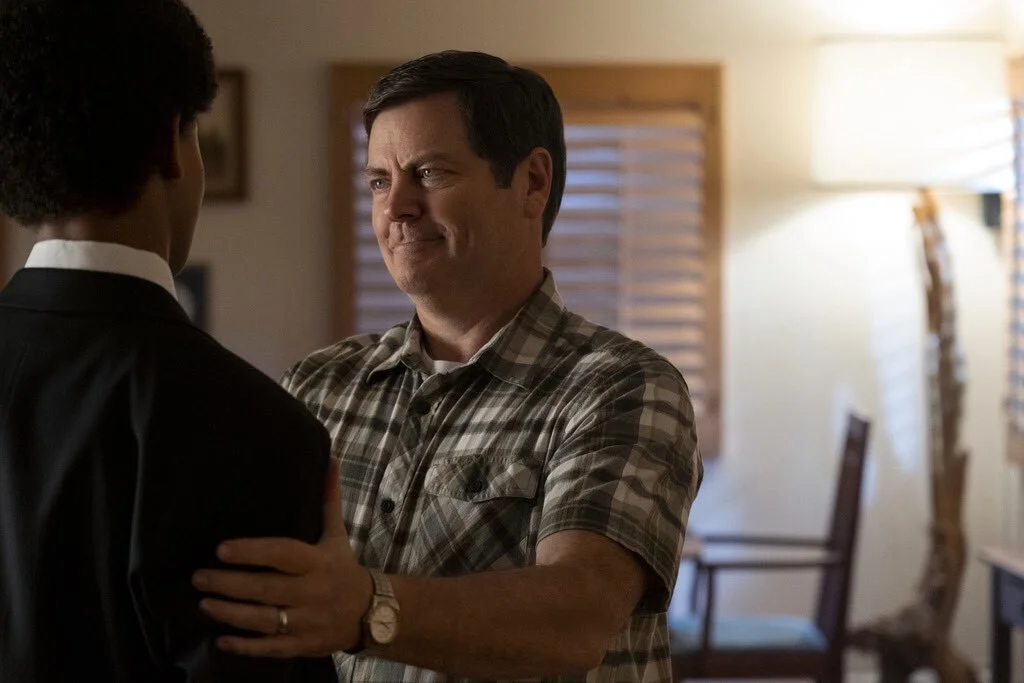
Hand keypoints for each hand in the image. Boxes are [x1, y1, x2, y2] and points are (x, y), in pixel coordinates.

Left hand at [191, 459, 371, 656]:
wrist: (372, 612)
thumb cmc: (344, 568)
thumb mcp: (337, 535)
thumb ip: (328, 500)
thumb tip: (329, 460)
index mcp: (318, 562)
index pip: (282, 555)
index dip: (252, 552)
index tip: (221, 549)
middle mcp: (312, 592)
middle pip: (265, 588)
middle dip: (229, 584)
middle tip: (197, 577)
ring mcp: (307, 621)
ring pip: (264, 620)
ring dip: (231, 613)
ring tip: (203, 604)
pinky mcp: (303, 645)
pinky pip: (271, 648)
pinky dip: (246, 647)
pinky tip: (221, 641)